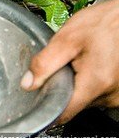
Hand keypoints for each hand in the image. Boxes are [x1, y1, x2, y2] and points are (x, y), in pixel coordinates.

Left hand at [21, 0, 118, 122]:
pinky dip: (89, 82)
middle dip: (63, 86)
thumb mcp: (66, 39)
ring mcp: (118, 96)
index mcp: (95, 84)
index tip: (37, 98)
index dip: (46, 107)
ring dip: (77, 83)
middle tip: (66, 63)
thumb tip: (28, 84)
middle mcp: (110, 96)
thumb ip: (44, 63)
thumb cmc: (104, 24)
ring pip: (85, 99)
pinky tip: (92, 65)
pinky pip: (97, 94)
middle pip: (73, 104)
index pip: (63, 113)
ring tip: (82, 61)